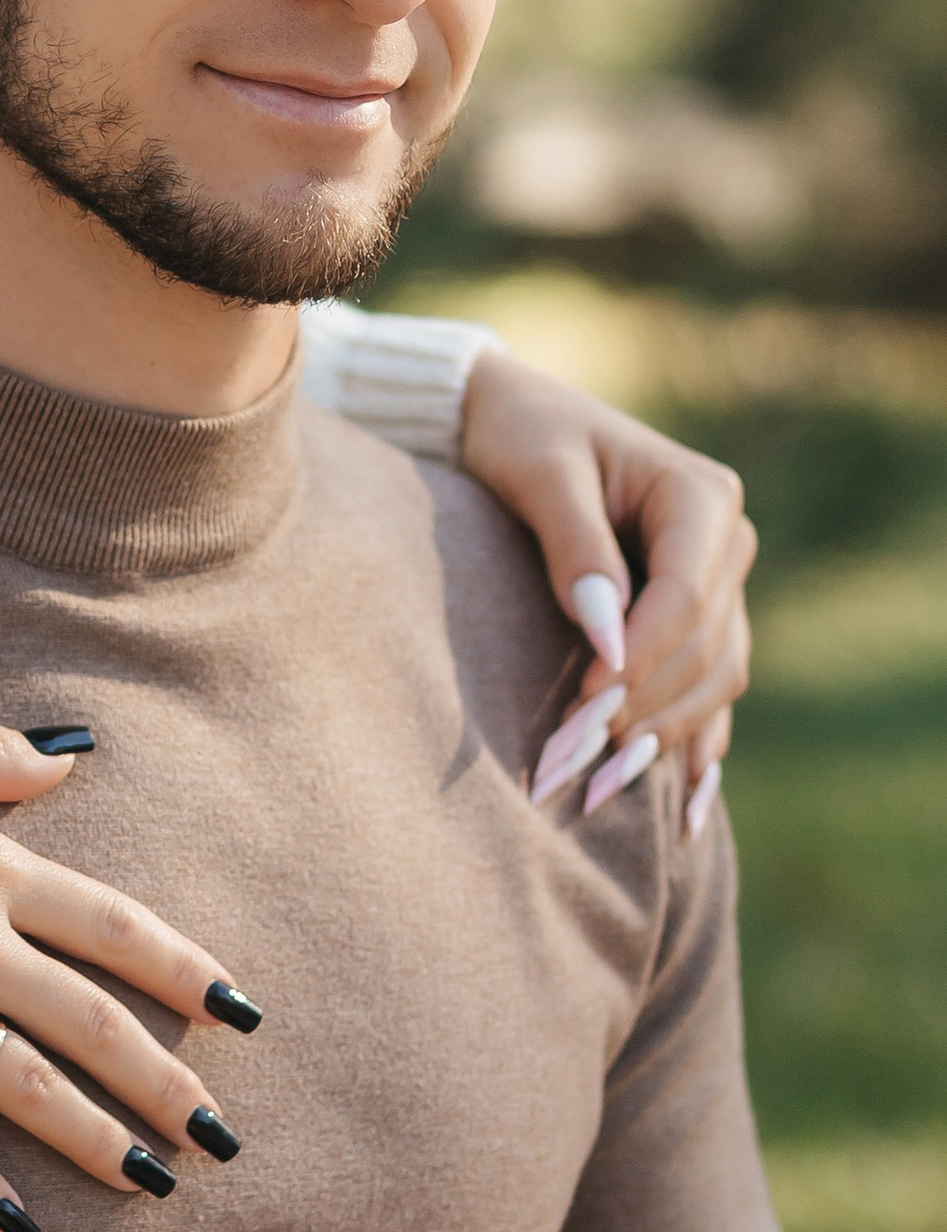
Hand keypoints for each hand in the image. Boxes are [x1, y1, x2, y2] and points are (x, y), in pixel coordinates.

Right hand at [0, 714, 257, 1231]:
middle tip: (222, 1136)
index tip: (240, 1013)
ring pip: (31, 1085)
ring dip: (99, 1138)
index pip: (114, 928)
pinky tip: (19, 1231)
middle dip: (166, 1082)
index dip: (183, 970)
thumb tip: (75, 754)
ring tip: (155, 1185)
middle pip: (93, 1022)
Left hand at [458, 347, 755, 821]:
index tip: (584, 704)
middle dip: (640, 713)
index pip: (688, 599)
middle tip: (569, 767)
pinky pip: (710, 692)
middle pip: (704, 650)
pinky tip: (685, 816)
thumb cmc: (517, 431)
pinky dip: (695, 747)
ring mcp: (719, 585)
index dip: (641, 659)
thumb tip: (608, 637)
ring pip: (714, 680)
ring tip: (598, 790)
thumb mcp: (539, 472)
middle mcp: (725, 543)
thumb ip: (576, 548)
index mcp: (701, 497)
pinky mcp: (695, 620)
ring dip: (660, 738)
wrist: (506, 416)